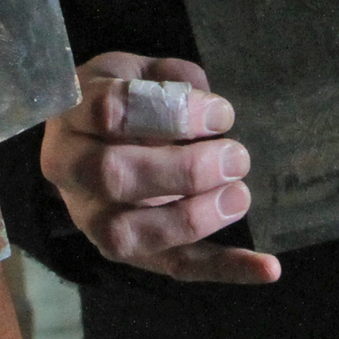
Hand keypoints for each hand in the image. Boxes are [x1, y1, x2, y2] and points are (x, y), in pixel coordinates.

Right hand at [41, 54, 283, 284]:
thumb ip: (171, 80)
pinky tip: (268, 267)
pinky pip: (171, 266)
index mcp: (71, 114)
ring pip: (129, 233)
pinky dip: (224, 268)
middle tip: (237, 157)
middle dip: (184, 170)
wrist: (90, 140)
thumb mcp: (139, 71)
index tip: (221, 114)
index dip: (171, 113)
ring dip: (194, 218)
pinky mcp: (126, 252)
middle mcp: (69, 170)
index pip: (109, 112)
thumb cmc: (123, 99)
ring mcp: (90, 218)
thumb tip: (207, 105)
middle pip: (113, 176)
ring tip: (240, 196)